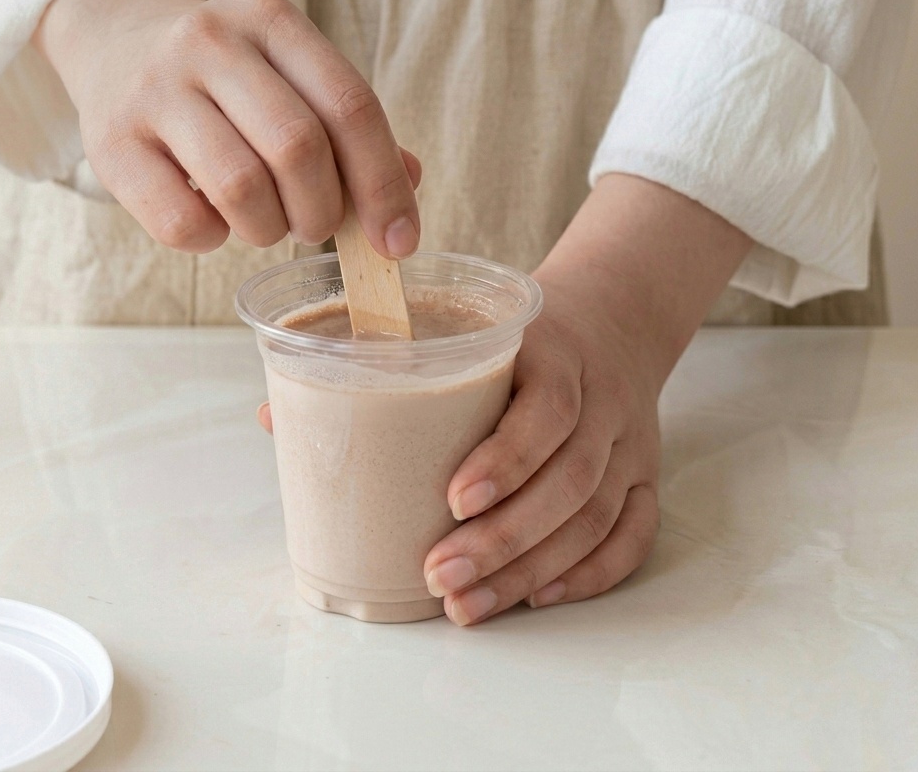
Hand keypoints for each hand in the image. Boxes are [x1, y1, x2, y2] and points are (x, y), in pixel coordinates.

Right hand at [34, 0, 420, 256]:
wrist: (114, 41)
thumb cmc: (227, 81)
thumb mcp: (291, 77)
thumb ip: (349, 130)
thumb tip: (405, 198)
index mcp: (272, 22)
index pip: (350, 105)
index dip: (384, 184)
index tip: (399, 241)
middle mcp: (210, 42)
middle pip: (298, 147)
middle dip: (323, 212)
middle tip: (315, 226)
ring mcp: (154, 90)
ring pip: (241, 187)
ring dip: (269, 230)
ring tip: (266, 223)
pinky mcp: (111, 142)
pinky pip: (182, 221)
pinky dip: (213, 240)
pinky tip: (214, 222)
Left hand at [423, 173, 752, 624]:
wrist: (615, 312)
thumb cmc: (519, 329)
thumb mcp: (464, 323)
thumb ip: (382, 365)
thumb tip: (273, 415)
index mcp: (556, 353)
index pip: (548, 409)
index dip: (507, 458)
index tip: (452, 500)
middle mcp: (603, 400)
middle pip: (571, 479)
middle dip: (505, 538)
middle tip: (438, 576)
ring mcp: (630, 441)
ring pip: (597, 516)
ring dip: (532, 569)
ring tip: (467, 605)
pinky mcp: (644, 474)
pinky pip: (633, 533)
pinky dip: (591, 573)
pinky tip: (538, 597)